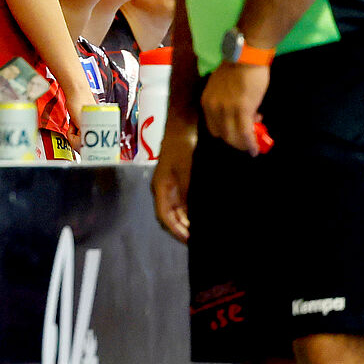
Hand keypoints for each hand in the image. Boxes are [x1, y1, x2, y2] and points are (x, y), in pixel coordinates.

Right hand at [152, 123, 196, 242]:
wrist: (183, 123)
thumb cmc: (182, 145)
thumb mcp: (186, 169)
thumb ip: (186, 191)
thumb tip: (191, 213)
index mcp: (161, 188)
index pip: (164, 217)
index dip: (176, 231)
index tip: (189, 240)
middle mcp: (164, 189)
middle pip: (170, 217)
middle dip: (182, 229)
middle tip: (198, 240)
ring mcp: (172, 185)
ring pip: (177, 211)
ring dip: (187, 221)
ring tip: (201, 231)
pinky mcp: (180, 180)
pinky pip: (183, 201)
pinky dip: (191, 211)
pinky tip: (202, 215)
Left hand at [199, 62, 268, 155]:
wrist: (246, 55)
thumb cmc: (237, 67)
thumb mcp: (223, 87)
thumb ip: (227, 102)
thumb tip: (244, 114)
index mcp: (207, 102)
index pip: (213, 127)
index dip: (226, 133)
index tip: (237, 132)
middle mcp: (213, 108)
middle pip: (222, 135)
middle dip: (235, 141)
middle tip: (248, 139)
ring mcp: (227, 110)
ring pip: (233, 137)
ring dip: (244, 143)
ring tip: (254, 141)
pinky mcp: (242, 110)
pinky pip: (245, 133)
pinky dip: (250, 144)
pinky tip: (255, 149)